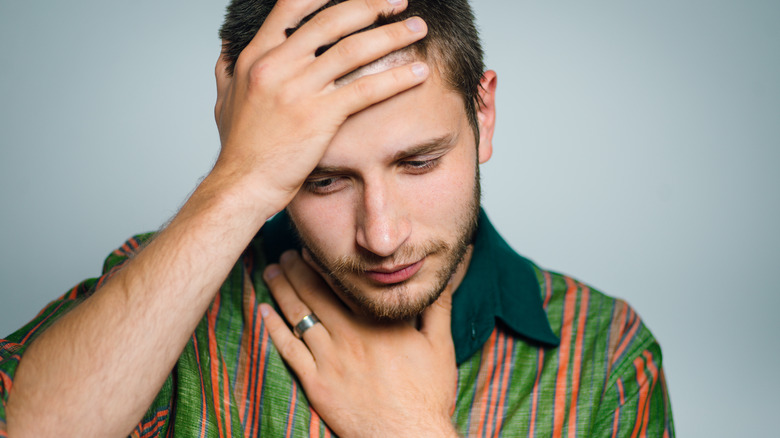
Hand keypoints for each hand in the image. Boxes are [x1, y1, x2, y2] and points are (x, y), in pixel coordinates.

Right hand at [212, 0, 428, 212]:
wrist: (242, 185)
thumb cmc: (239, 148)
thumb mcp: (225, 100)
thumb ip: (229, 71)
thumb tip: (229, 52)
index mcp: (255, 57)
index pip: (291, 7)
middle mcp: (276, 66)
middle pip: (331, 20)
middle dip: (370, 5)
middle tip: (399, 0)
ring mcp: (298, 90)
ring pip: (352, 50)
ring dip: (391, 35)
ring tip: (418, 28)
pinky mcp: (319, 117)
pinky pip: (365, 90)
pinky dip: (396, 79)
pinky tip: (418, 74)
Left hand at [261, 250, 458, 437]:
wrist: (409, 437)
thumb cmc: (428, 395)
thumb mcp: (441, 345)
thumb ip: (437, 306)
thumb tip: (443, 276)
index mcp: (380, 322)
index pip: (345, 283)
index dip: (324, 262)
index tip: (313, 247)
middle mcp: (351, 335)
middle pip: (316, 293)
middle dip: (297, 269)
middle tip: (286, 253)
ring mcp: (331, 360)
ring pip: (299, 315)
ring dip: (282, 290)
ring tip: (272, 272)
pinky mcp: (317, 384)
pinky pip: (289, 350)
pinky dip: (274, 328)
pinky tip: (264, 311)